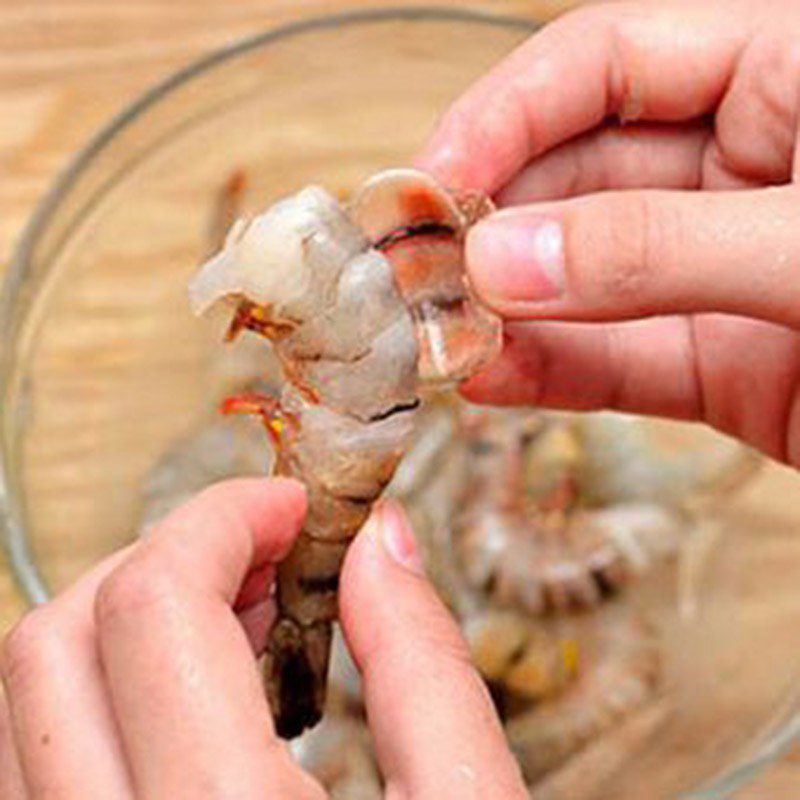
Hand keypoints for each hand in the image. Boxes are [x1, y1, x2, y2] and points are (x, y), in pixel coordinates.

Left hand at [0, 479, 524, 798]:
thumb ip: (424, 663)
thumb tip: (382, 541)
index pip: (153, 609)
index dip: (220, 520)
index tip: (291, 507)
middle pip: (55, 645)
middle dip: (166, 557)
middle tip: (265, 556)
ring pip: (20, 709)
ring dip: (128, 621)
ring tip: (238, 619)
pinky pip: (29, 770)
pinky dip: (103, 695)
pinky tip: (194, 698)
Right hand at [418, 0, 799, 465]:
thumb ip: (659, 246)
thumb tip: (504, 263)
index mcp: (782, 71)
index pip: (601, 61)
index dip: (504, 113)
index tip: (434, 179)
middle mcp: (736, 167)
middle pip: (572, 175)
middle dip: (488, 223)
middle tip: (413, 269)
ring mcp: (716, 272)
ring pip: (580, 280)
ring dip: (504, 310)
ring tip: (433, 334)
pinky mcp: (718, 364)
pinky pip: (612, 362)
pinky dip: (548, 374)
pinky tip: (487, 381)